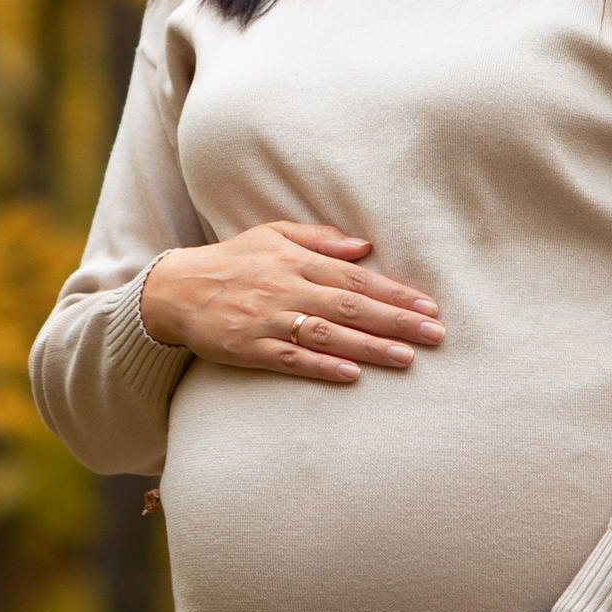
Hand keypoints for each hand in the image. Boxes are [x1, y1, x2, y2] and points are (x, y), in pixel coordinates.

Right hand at [137, 220, 439, 381]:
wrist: (177, 289)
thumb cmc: (234, 261)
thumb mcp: (273, 235)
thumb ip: (320, 239)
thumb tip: (365, 246)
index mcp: (296, 261)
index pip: (355, 278)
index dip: (394, 293)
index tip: (429, 306)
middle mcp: (286, 289)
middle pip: (349, 306)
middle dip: (395, 321)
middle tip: (435, 334)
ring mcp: (268, 320)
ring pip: (326, 335)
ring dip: (368, 347)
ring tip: (406, 358)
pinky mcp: (250, 349)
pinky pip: (291, 360)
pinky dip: (321, 368)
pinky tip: (351, 376)